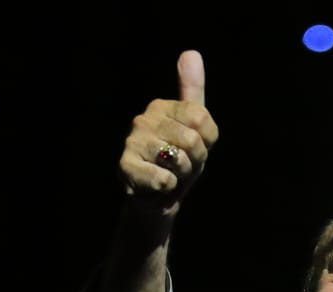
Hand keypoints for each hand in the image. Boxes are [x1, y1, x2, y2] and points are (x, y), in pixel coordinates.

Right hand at [117, 50, 218, 218]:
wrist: (159, 198)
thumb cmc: (181, 162)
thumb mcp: (197, 129)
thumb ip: (194, 93)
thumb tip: (190, 53)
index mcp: (162, 106)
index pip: (202, 118)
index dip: (206, 142)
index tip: (195, 147)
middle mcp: (144, 119)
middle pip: (193, 139)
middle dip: (195, 161)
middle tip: (181, 166)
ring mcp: (132, 141)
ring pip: (179, 159)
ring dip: (182, 175)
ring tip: (169, 173)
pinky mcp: (125, 167)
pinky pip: (164, 178)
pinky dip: (168, 188)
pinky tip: (158, 185)